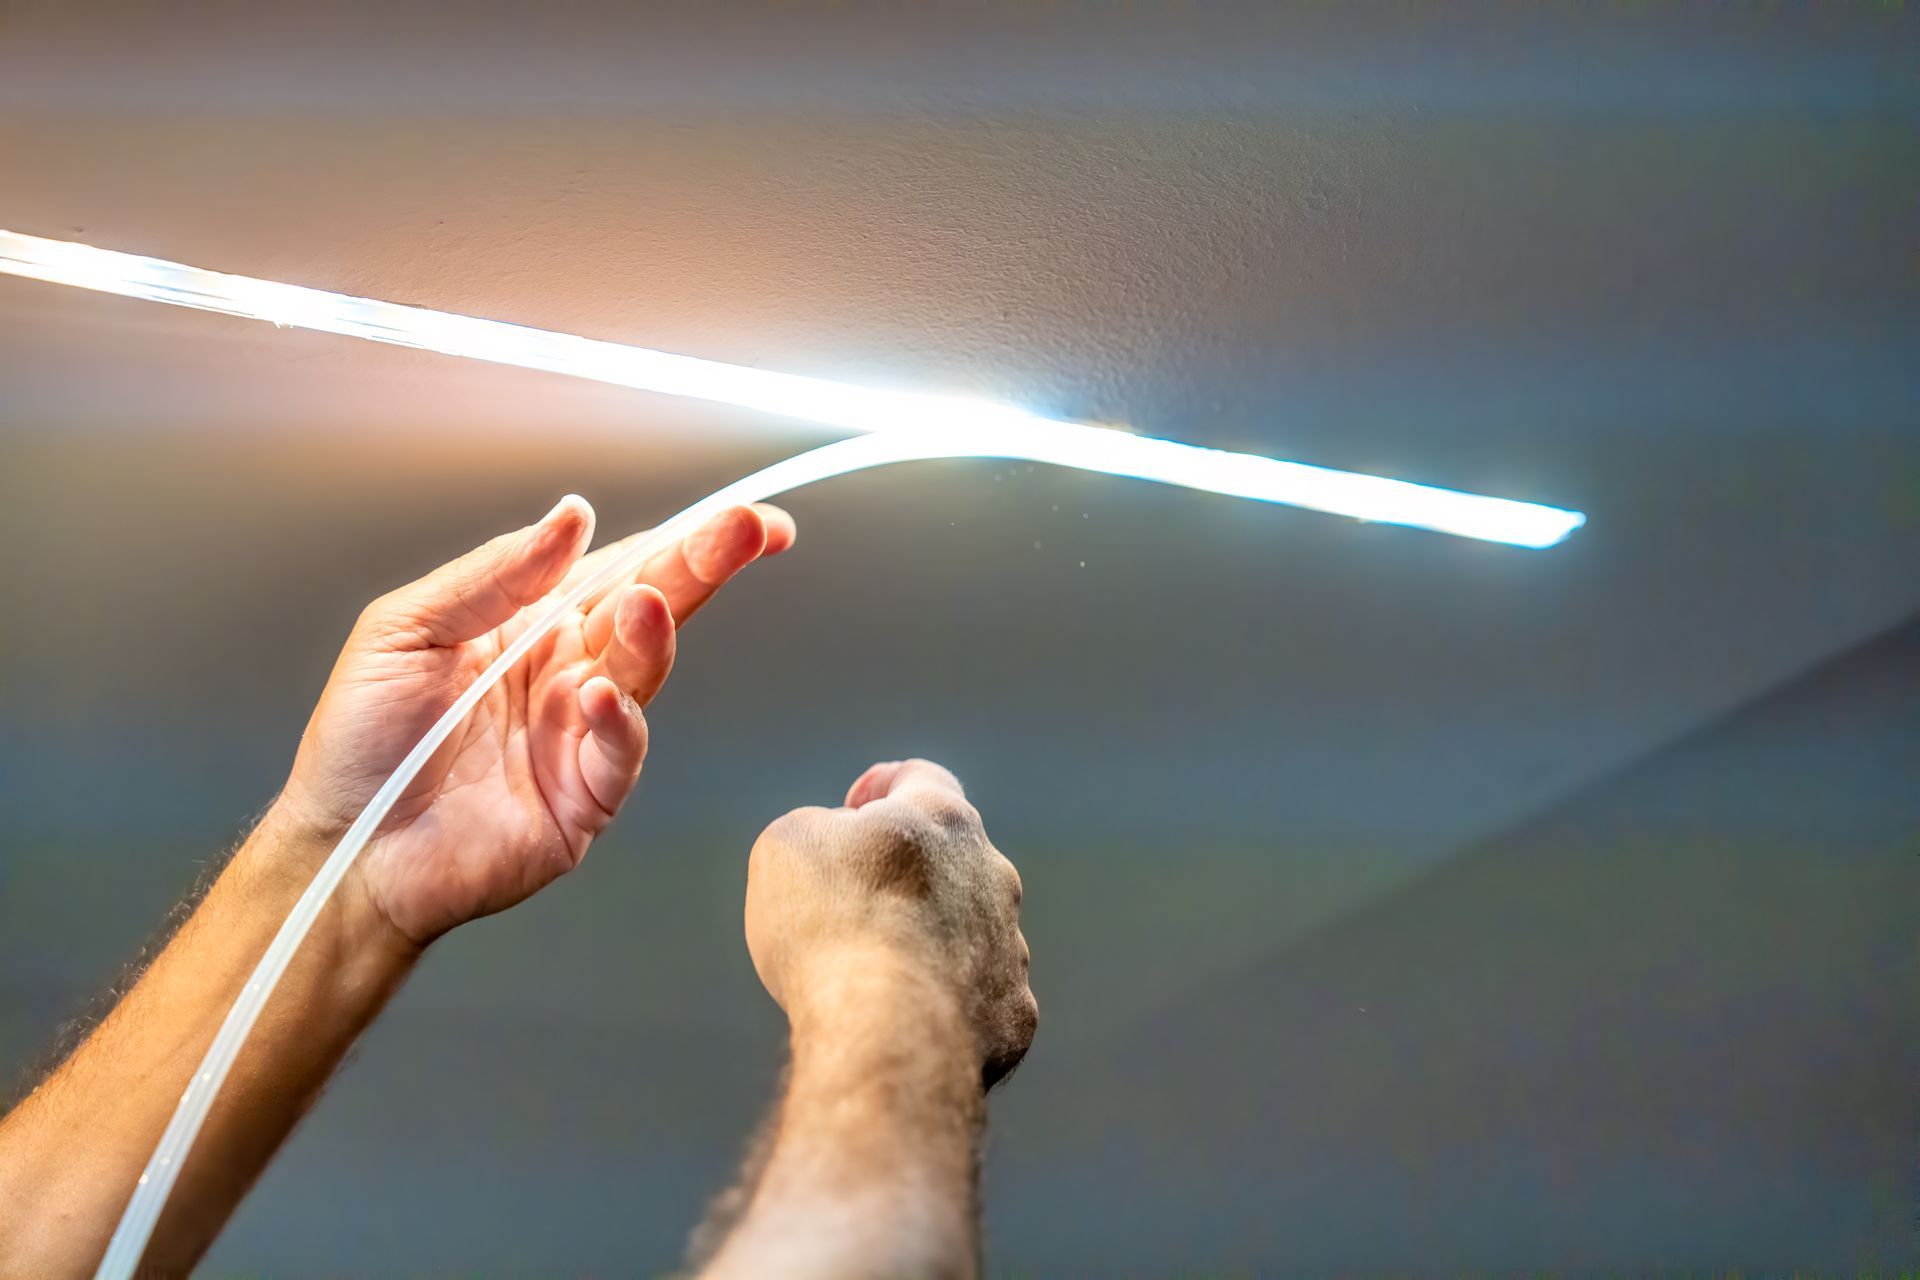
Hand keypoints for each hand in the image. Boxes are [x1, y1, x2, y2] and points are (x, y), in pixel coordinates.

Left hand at [277, 495, 794, 946]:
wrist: (346, 847)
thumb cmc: (363, 741)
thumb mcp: (407, 628)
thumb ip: (493, 574)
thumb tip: (570, 517)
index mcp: (534, 622)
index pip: (624, 567)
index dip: (686, 538)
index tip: (739, 516)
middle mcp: (571, 672)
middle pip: (654, 607)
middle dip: (706, 565)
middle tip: (749, 532)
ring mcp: (584, 734)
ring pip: (643, 672)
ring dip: (654, 635)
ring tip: (646, 603)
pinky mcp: (585, 797)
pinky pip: (619, 751)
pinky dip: (619, 721)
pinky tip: (598, 695)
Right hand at [744, 759, 1035, 1085]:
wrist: (888, 1032)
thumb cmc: (832, 925)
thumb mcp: (790, 845)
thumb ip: (820, 829)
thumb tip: (845, 847)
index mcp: (944, 820)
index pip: (922, 780)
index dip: (886, 786)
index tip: (857, 808)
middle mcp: (994, 875)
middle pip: (950, 861)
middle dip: (906, 875)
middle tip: (853, 906)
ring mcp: (1012, 948)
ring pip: (969, 933)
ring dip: (930, 942)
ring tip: (875, 976)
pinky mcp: (1014, 1014)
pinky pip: (977, 1000)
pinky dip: (945, 1005)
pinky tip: (906, 1023)